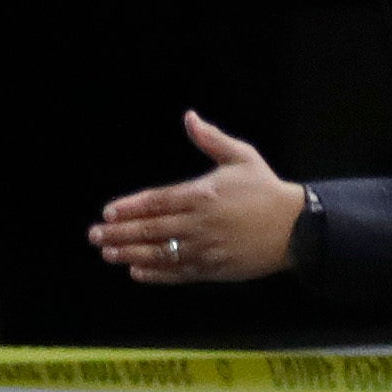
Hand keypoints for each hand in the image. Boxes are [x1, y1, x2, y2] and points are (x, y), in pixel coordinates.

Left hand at [87, 114, 304, 285]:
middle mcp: (199, 224)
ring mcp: (205, 249)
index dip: (129, 207)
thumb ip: (211, 139)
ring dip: (130, 254)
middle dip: (119, 232)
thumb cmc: (266, 190)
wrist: (296, 228)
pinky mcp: (213, 269)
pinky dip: (155, 275)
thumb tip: (190, 117)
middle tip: (94, 236)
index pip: (156, 201)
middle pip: (150, 229)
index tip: (108, 212)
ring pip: (159, 254)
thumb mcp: (241, 157)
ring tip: (108, 254)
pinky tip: (136, 272)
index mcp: (202, 195)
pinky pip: (178, 273)